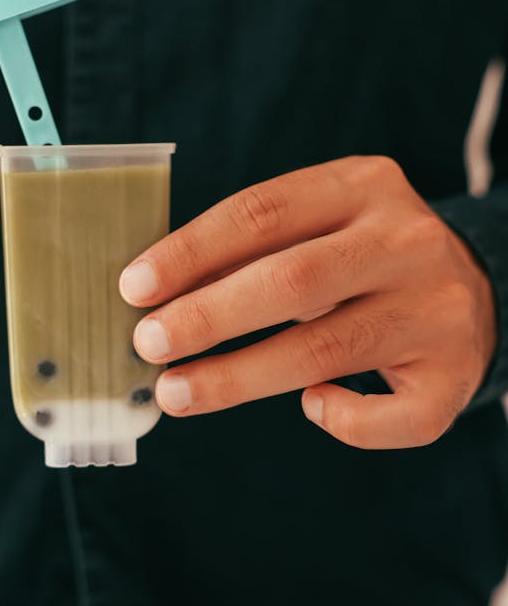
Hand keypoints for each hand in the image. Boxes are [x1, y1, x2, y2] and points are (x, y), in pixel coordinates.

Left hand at [119, 156, 496, 448]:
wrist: (472, 286)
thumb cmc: (360, 256)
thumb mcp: (318, 224)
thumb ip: (253, 250)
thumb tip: (155, 296)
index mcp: (364, 186)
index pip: (264, 211)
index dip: (191, 251)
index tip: (134, 287)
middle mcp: (407, 240)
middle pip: (294, 281)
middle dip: (208, 316)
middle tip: (148, 344)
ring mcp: (436, 308)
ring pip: (326, 351)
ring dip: (238, 377)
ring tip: (176, 392)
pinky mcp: (454, 373)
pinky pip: (391, 416)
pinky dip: (341, 419)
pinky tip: (311, 405)